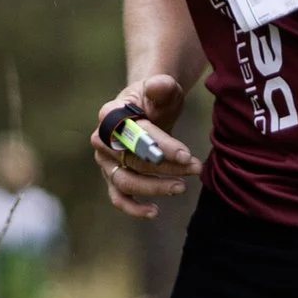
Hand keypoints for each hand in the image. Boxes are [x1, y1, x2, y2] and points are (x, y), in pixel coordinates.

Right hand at [89, 73, 201, 217]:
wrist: (146, 108)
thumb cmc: (155, 99)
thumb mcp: (163, 88)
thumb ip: (162, 86)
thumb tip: (160, 86)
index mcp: (111, 115)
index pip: (136, 134)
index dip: (161, 146)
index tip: (186, 154)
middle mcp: (102, 139)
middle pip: (133, 160)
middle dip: (166, 167)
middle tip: (195, 167)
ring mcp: (105, 161)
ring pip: (126, 181)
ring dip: (154, 187)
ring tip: (181, 187)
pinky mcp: (112, 176)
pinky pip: (118, 197)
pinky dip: (133, 208)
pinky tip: (154, 212)